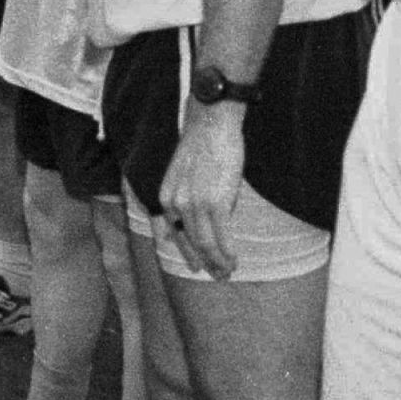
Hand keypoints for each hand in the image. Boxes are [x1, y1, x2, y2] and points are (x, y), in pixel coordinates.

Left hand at [157, 99, 245, 279]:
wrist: (211, 125)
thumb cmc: (202, 146)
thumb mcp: (183, 175)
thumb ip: (187, 199)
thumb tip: (203, 223)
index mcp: (165, 197)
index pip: (172, 235)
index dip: (185, 253)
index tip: (195, 267)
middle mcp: (175, 205)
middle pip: (190, 243)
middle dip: (204, 263)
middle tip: (217, 275)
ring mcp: (195, 206)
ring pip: (206, 245)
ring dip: (218, 262)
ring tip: (228, 271)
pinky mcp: (216, 204)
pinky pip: (222, 238)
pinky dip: (228, 253)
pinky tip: (235, 260)